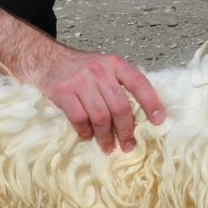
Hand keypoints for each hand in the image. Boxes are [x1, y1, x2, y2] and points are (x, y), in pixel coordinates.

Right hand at [24, 42, 165, 153]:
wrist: (48, 60)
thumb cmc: (82, 70)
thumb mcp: (105, 67)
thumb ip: (120, 85)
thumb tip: (142, 115)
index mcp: (115, 64)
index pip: (139, 83)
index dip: (151, 103)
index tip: (159, 121)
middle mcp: (100, 70)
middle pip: (120, 106)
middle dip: (126, 130)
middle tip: (129, 145)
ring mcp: (80, 81)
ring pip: (101, 116)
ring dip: (106, 136)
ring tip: (109, 147)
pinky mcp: (63, 92)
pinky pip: (80, 119)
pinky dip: (86, 132)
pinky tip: (88, 136)